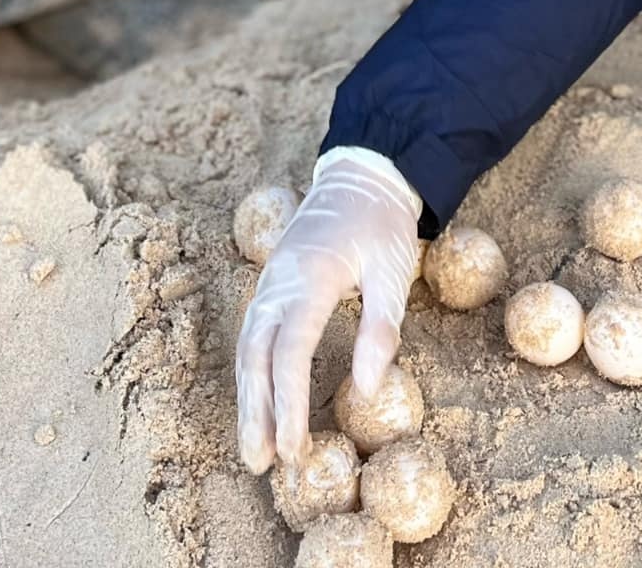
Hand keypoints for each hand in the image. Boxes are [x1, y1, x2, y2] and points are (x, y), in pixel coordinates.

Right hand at [234, 148, 421, 474]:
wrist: (361, 176)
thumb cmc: (382, 225)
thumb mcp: (394, 272)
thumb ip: (381, 329)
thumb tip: (367, 390)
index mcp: (308, 278)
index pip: (289, 353)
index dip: (289, 405)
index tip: (295, 449)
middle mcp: (277, 283)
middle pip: (255, 358)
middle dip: (256, 414)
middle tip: (261, 464)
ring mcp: (269, 284)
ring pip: (247, 350)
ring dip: (249, 401)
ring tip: (254, 450)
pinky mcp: (271, 287)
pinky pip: (253, 337)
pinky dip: (251, 376)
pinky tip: (257, 406)